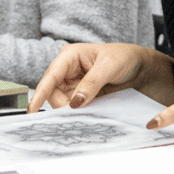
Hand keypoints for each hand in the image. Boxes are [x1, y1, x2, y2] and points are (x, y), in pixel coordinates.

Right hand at [27, 43, 173, 111]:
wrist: (140, 68)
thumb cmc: (124, 58)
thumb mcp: (109, 66)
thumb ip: (92, 83)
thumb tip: (74, 103)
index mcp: (70, 56)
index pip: (51, 76)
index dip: (40, 93)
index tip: (32, 109)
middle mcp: (68, 70)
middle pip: (53, 92)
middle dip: (61, 105)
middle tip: (73, 117)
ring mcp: (74, 84)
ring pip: (62, 102)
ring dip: (69, 111)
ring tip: (83, 115)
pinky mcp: (81, 96)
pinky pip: (73, 107)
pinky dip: (76, 114)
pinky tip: (83, 117)